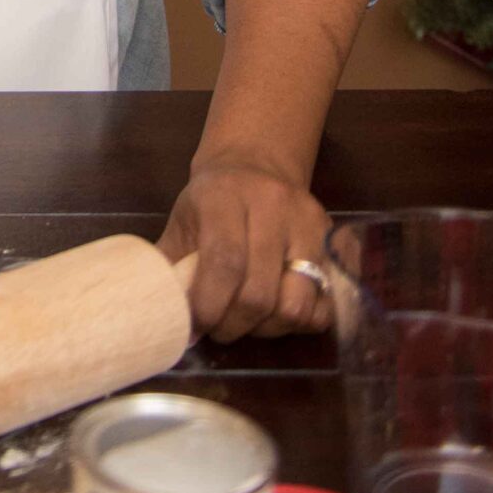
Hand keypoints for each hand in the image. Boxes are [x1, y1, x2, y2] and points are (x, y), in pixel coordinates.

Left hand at [158, 152, 334, 341]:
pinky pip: (326, 306)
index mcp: (225, 197)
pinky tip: (277, 314)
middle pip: (260, 292)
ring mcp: (309, 226)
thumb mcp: (183, 218)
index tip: (197, 326)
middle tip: (220, 330)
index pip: (224, 262)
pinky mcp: (333, 245)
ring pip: (297, 305)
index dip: (210, 304)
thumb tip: (159, 312)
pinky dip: (300, 323)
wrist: (256, 163)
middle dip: (236, 324)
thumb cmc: (211, 198)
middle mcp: (273, 208)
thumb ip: (171, 262)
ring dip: (269, 328)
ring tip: (249, 323)